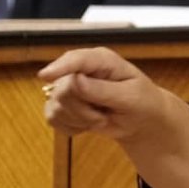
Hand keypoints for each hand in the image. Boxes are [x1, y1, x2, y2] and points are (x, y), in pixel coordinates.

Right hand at [40, 47, 188, 187]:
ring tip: (100, 119)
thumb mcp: (130, 96)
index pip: (75, 60)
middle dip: (82, 110)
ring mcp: (69, 87)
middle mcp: (81, 70)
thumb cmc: (143, 103)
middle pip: (62, 88)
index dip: (59, 67)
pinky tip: (87, 125)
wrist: (142, 121)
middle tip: (103, 117)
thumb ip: (103, 89)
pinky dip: (71, 127)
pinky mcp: (62, 104)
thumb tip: (76, 80)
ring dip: (79, 120)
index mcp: (101, 60)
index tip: (45, 76)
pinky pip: (53, 119)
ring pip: (56, 106)